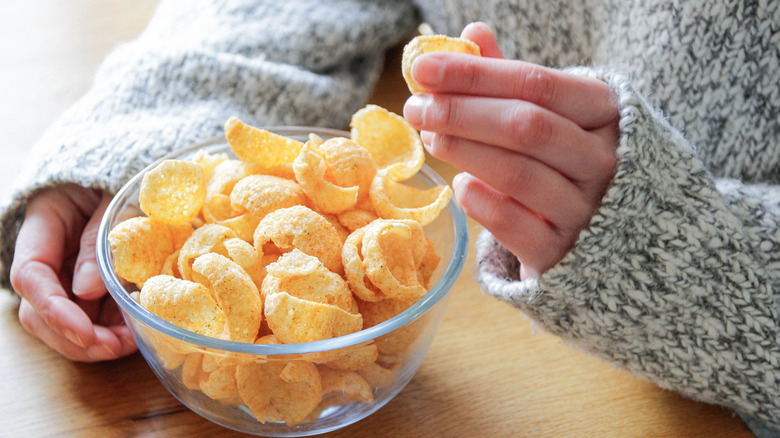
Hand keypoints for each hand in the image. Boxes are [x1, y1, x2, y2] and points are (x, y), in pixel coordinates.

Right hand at [10, 185, 136, 360]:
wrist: (130, 164)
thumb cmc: (120, 170)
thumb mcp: (113, 196)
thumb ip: (98, 238)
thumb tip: (85, 291)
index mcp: (43, 224)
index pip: (30, 275)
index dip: (55, 310)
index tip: (85, 332)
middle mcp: (47, 255)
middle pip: (39, 311)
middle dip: (73, 337)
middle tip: (114, 347)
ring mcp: (65, 272)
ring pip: (61, 321)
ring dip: (92, 341)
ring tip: (129, 343)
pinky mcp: (87, 285)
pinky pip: (89, 315)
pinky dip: (107, 330)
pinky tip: (132, 334)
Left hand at [403, 23, 618, 278]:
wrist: (599, 236)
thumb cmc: (560, 161)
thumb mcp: (547, 114)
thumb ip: (509, 79)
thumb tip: (472, 32)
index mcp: (603, 112)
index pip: (535, 82)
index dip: (474, 74)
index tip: (423, 68)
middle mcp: (602, 159)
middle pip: (525, 126)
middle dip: (460, 112)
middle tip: (415, 107)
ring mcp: (585, 208)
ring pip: (516, 172)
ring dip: (462, 150)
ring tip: (430, 137)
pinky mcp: (561, 251)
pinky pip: (511, 222)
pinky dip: (477, 199)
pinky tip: (459, 185)